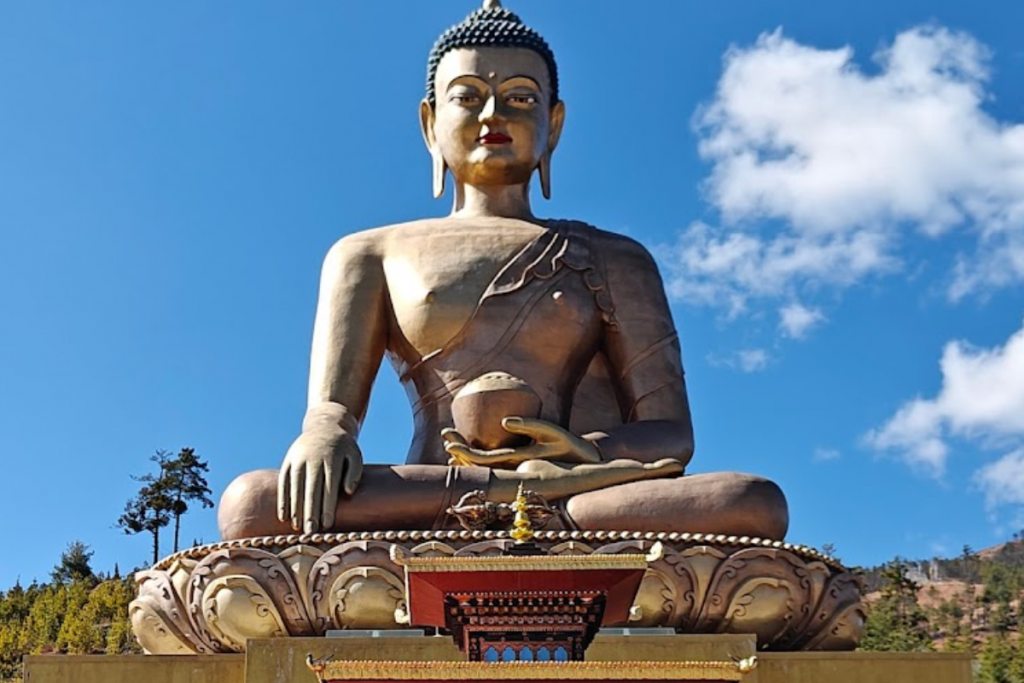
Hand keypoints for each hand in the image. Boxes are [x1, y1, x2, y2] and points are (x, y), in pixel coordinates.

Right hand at [277, 427, 362, 533]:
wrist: (325, 426)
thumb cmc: (343, 448)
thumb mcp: (355, 455)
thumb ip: (354, 472)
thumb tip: (348, 492)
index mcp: (331, 457)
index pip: (329, 486)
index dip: (327, 505)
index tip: (327, 524)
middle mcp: (312, 458)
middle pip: (311, 489)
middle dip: (311, 512)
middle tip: (311, 533)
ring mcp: (298, 459)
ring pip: (295, 487)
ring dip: (296, 509)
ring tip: (299, 528)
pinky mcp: (288, 461)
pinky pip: (283, 482)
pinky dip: (283, 500)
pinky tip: (284, 516)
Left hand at [442, 417, 600, 467]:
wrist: (583, 465)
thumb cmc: (568, 445)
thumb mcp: (552, 432)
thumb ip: (530, 425)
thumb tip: (505, 421)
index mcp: (517, 462)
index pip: (483, 460)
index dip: (464, 451)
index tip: (449, 440)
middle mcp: (512, 470)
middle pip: (478, 466)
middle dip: (459, 451)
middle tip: (446, 435)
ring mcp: (514, 471)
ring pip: (483, 469)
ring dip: (466, 457)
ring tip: (451, 444)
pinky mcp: (517, 468)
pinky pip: (492, 466)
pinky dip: (477, 461)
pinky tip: (468, 454)